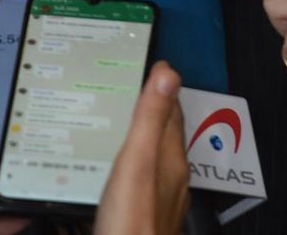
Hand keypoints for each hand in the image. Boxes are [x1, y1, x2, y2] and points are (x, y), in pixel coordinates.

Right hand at [96, 62, 189, 234]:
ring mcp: (161, 198)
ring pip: (153, 157)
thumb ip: (150, 118)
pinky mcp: (145, 215)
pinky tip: (114, 168)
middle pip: (163, 133)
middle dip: (149, 109)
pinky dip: (130, 164)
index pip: (170, 111)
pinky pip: (141, 179)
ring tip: (118, 121)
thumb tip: (168, 72)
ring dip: (139, 136)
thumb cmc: (131, 220)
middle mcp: (172, 177)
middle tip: (127, 88)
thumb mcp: (136, 162)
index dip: (159, 87)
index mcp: (171, 158)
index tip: (146, 66)